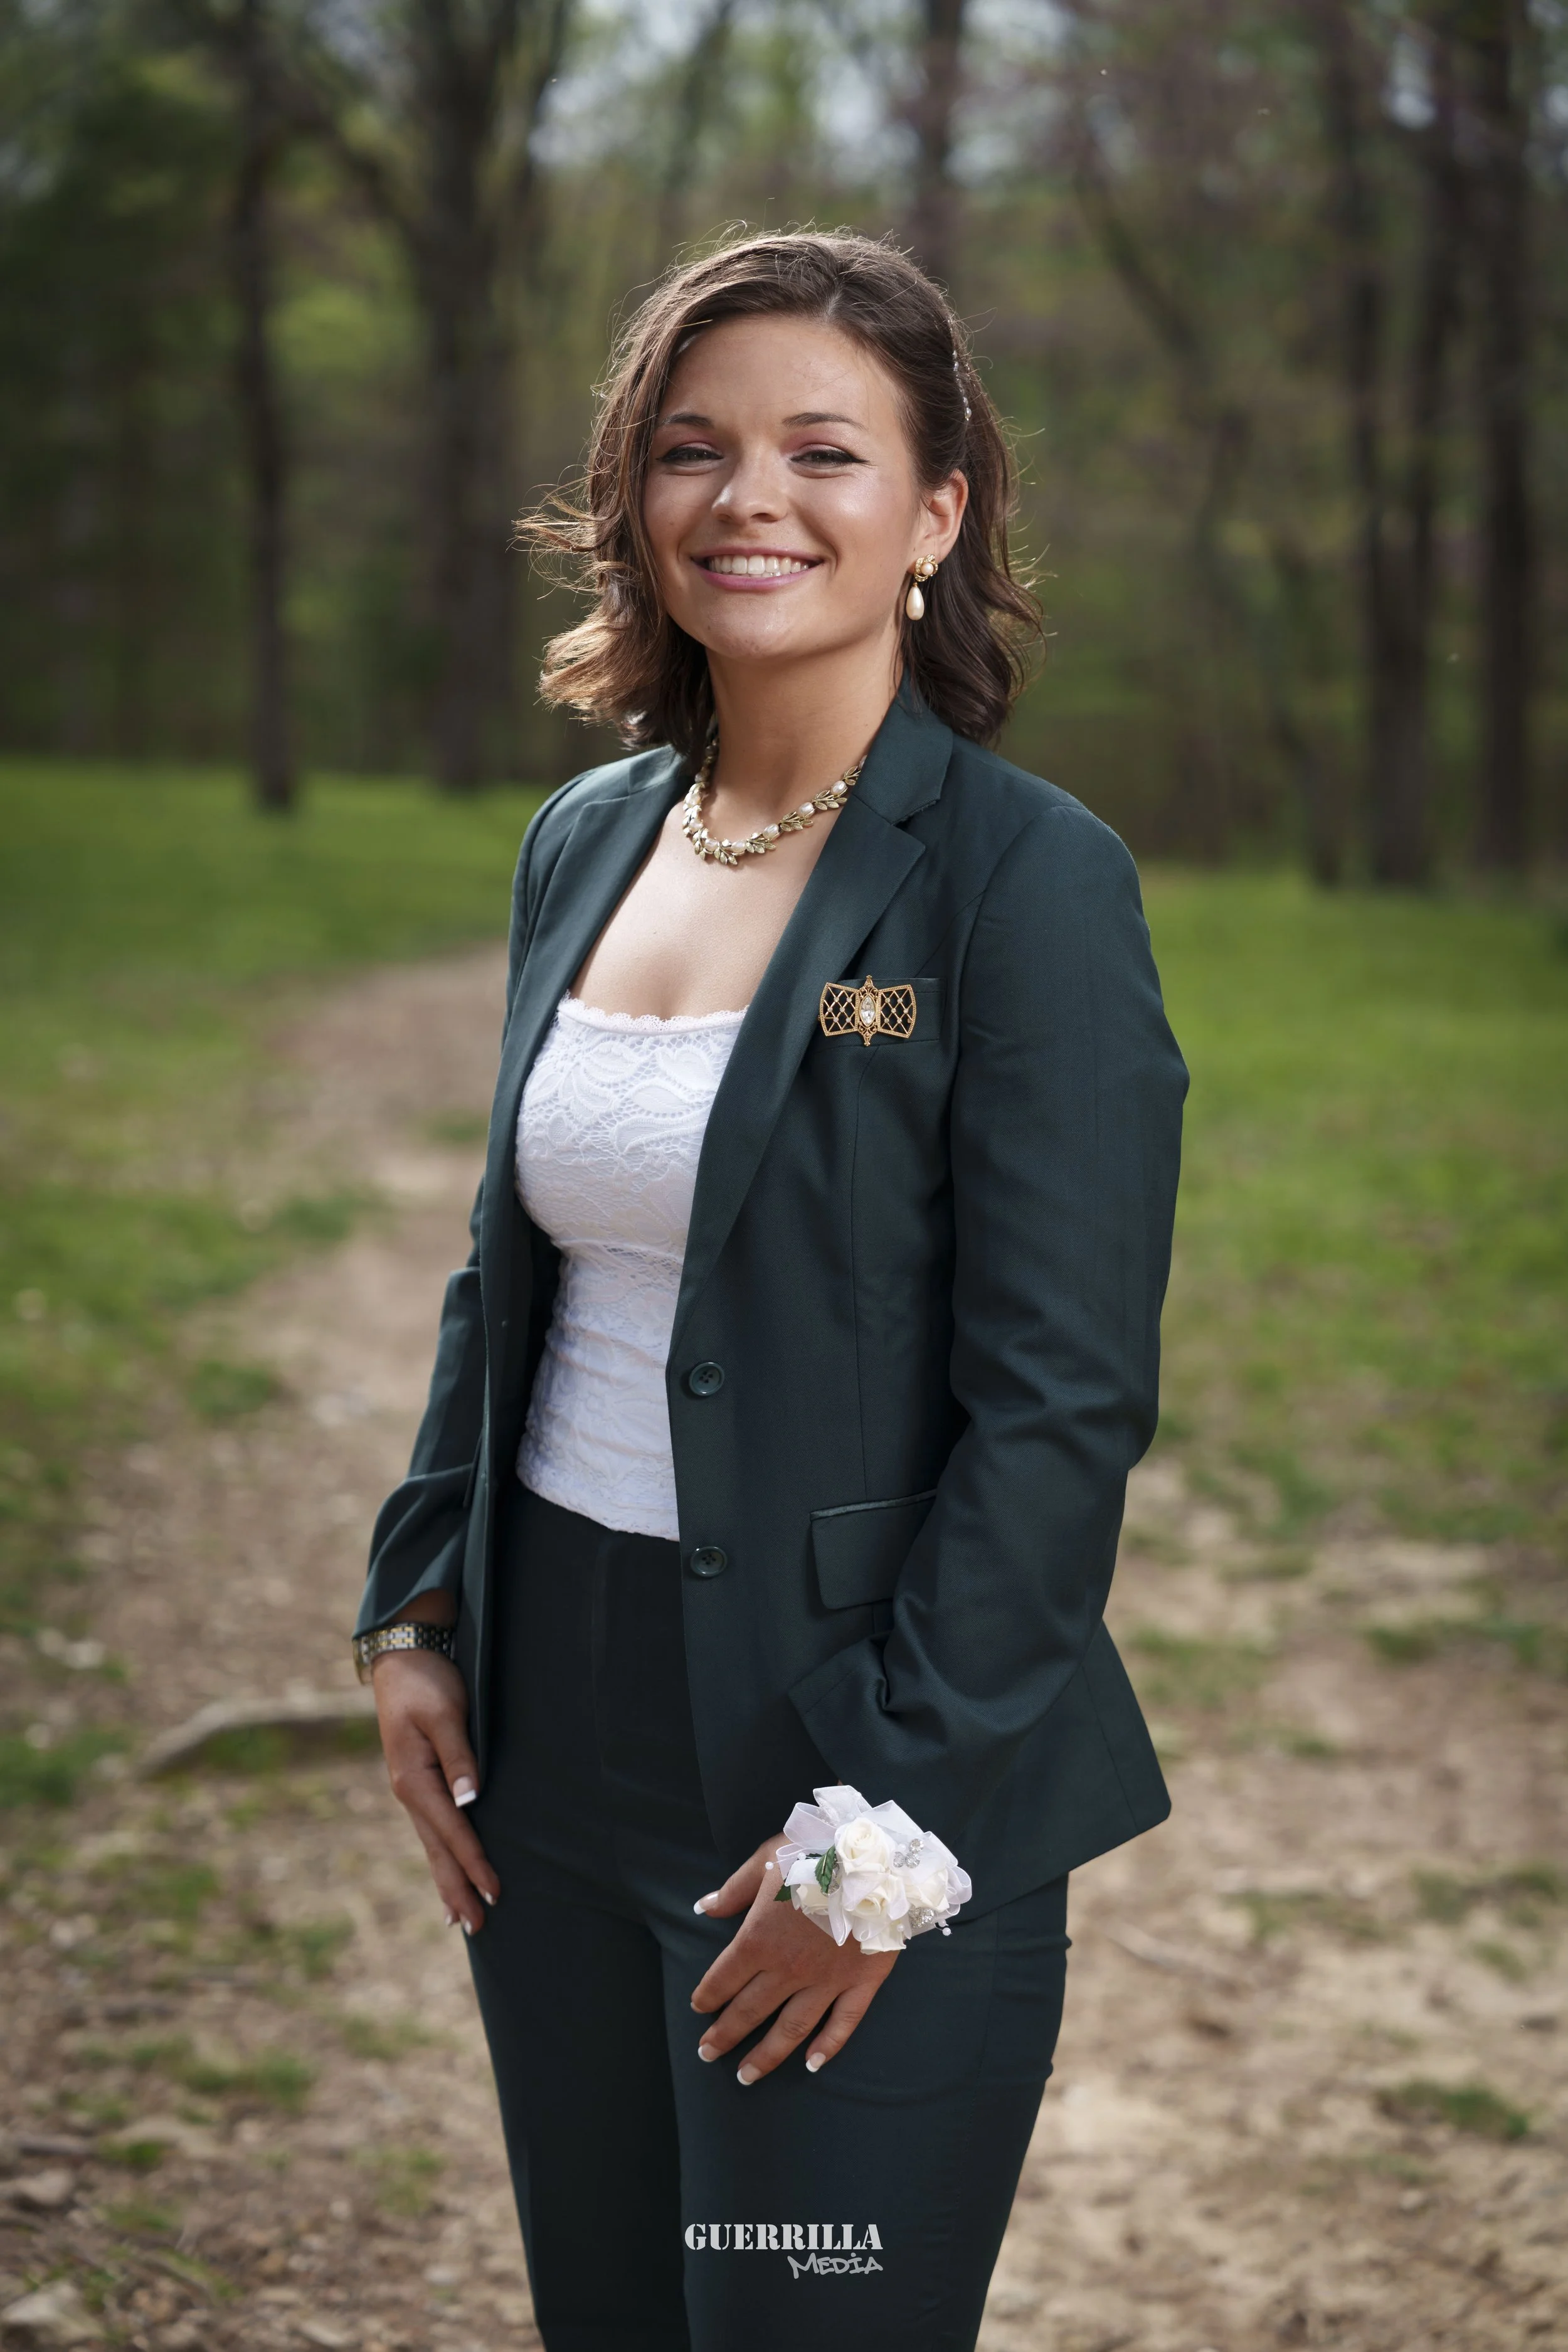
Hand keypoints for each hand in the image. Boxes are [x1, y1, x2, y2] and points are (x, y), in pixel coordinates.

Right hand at [372, 1650, 498, 1934]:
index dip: (474, 1863)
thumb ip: (459, 1756)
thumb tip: (469, 1799)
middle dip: (456, 1888)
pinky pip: (431, 1828)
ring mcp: (412, 1789)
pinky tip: (446, 1872)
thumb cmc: (426, 1681)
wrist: (402, 1657)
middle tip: (477, 1927)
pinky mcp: (419, 1781)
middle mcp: (409, 1791)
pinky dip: (441, 1854)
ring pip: (432, 1844)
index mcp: (414, 1779)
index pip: (451, 1831)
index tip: (495, 1892)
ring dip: (446, 1879)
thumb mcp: (444, 1713)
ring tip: (459, 1918)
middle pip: (437, 1849)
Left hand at [690, 1833, 898, 2082]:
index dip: (707, 1996)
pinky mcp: (861, 1983)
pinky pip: (843, 2023)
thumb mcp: (766, 1859)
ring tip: (746, 2076)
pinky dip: (828, 2047)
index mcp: (759, 1939)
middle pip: (749, 2010)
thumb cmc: (816, 1851)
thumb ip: (734, 1889)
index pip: (724, 1978)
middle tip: (707, 2054)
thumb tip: (703, 1908)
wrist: (875, 1857)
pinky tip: (812, 2065)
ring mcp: (826, 1981)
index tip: (699, 2008)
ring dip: (766, 2055)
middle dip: (724, 2035)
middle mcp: (788, 1969)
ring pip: (791, 2028)